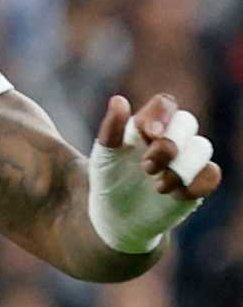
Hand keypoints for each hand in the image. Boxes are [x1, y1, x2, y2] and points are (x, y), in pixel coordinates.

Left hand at [96, 94, 220, 199]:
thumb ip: (111, 128)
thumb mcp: (103, 154)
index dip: (162, 114)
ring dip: (181, 166)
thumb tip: (119, 100)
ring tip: (157, 185)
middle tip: (146, 167)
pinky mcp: (197, 182)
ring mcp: (186, 159)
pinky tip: (175, 194)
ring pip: (202, 146)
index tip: (148, 133)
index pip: (164, 104)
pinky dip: (197, 183)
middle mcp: (170, 138)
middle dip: (168, 143)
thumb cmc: (109, 177)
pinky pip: (212, 173)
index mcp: (146, 125)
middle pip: (187, 121)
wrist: (117, 216)